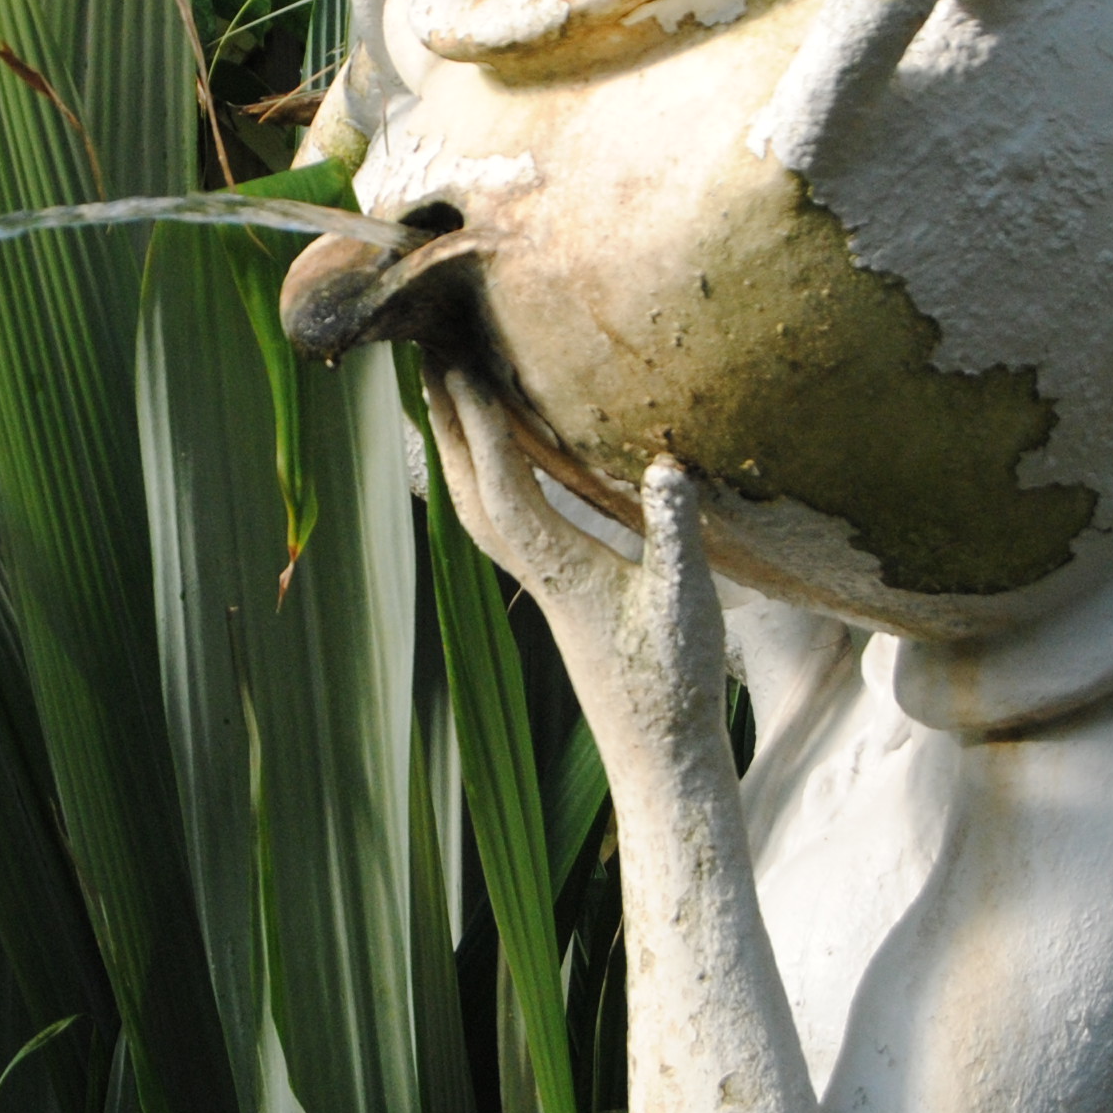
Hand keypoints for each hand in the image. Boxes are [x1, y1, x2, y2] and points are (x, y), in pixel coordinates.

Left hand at [424, 368, 726, 769]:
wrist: (659, 753)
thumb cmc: (675, 680)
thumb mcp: (688, 600)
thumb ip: (677, 531)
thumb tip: (667, 464)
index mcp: (560, 566)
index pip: (505, 484)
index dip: (483, 424)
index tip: (460, 366)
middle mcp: (537, 571)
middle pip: (469, 489)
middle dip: (447, 424)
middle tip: (424, 359)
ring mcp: (543, 583)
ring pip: (478, 507)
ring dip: (458, 450)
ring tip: (445, 398)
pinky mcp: (557, 592)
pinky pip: (504, 522)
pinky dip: (488, 481)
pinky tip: (503, 466)